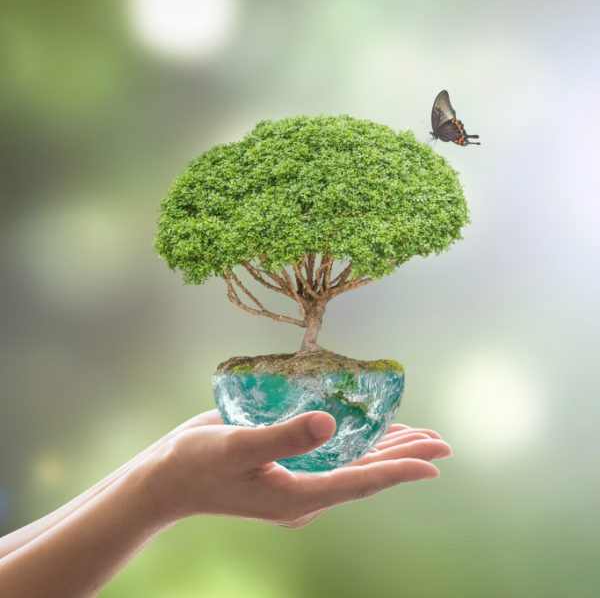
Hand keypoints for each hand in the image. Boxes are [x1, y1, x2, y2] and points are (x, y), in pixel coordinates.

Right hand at [148, 410, 451, 528]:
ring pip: (352, 463)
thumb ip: (284, 436)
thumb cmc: (196, 464)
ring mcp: (296, 479)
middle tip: (442, 444)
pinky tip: (369, 430)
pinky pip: (332, 455)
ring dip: (386, 449)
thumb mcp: (237, 447)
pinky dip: (356, 442)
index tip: (434, 465)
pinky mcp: (287, 464)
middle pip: (365, 473)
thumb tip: (331, 423)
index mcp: (297, 495)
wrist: (166, 478)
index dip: (399, 471)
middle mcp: (304, 491)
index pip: (359, 482)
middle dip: (405, 457)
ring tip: (420, 438)